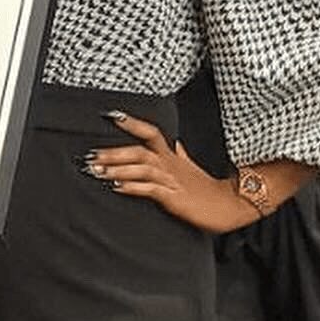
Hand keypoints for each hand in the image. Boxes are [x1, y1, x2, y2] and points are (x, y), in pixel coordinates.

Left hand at [88, 117, 253, 233]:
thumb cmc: (207, 189)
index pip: (150, 132)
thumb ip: (180, 155)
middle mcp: (170, 164)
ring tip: (96, 171)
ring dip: (117, 168)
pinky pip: (150, 190)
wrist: (230, 205)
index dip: (132, 123)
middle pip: (139, 150)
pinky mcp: (174, 198)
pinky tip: (116, 187)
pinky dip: (132, 187)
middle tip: (89, 156)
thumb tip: (175, 144)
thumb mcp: (191, 168)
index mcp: (171, 156)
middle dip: (113, 152)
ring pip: (142, 168)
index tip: (111, 115)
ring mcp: (172, 180)